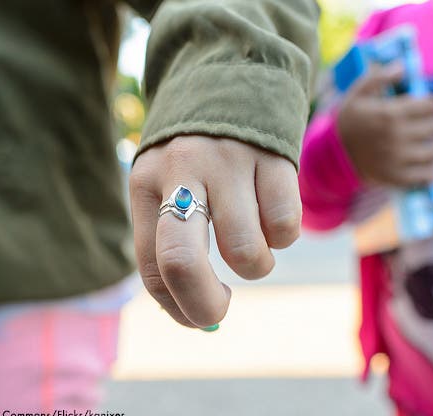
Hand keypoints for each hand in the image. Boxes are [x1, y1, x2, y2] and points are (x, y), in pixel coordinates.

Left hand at [130, 136, 300, 327]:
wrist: (228, 79)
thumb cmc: (192, 157)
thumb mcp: (165, 187)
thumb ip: (173, 246)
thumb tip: (198, 318)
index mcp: (146, 184)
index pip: (152, 268)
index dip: (178, 307)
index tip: (198, 314)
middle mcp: (182, 170)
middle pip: (182, 261)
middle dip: (203, 303)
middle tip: (220, 308)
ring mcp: (228, 161)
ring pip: (245, 252)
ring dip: (256, 265)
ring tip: (251, 240)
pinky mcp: (273, 156)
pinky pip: (285, 226)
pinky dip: (282, 236)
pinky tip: (270, 212)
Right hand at [337, 64, 432, 186]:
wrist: (332, 154)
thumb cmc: (349, 121)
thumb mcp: (357, 94)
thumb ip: (379, 76)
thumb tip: (402, 66)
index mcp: (390, 113)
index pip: (431, 105)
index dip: (428, 104)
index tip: (422, 107)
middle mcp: (397, 136)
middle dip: (432, 123)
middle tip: (424, 125)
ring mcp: (398, 159)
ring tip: (427, 144)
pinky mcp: (397, 177)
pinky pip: (428, 175)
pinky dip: (431, 169)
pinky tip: (424, 162)